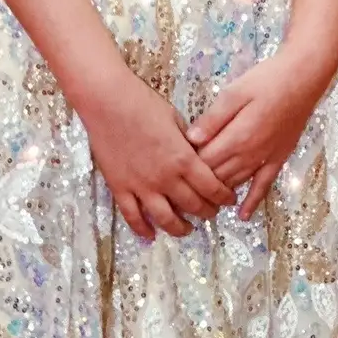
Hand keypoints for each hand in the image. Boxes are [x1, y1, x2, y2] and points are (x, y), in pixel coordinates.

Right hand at [81, 71, 237, 241]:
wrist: (108, 102)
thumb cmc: (143, 103)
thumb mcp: (175, 118)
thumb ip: (188, 141)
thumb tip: (198, 153)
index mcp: (183, 159)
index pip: (211, 187)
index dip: (223, 197)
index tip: (228, 200)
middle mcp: (165, 178)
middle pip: (192, 205)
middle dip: (207, 212)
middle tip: (212, 212)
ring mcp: (141, 186)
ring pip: (165, 219)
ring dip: (180, 228)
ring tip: (187, 229)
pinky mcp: (120, 188)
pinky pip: (133, 216)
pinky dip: (143, 229)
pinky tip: (150, 235)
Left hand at [186, 45, 332, 220]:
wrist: (304, 78)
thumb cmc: (267, 80)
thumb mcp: (235, 92)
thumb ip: (212, 119)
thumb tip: (191, 140)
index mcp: (237, 137)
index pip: (204, 161)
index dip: (188, 166)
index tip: (174, 166)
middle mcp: (250, 154)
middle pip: (217, 176)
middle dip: (198, 183)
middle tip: (181, 188)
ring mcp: (265, 159)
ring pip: (235, 183)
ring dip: (218, 194)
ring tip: (200, 203)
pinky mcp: (279, 158)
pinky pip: (263, 186)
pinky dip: (252, 202)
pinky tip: (243, 216)